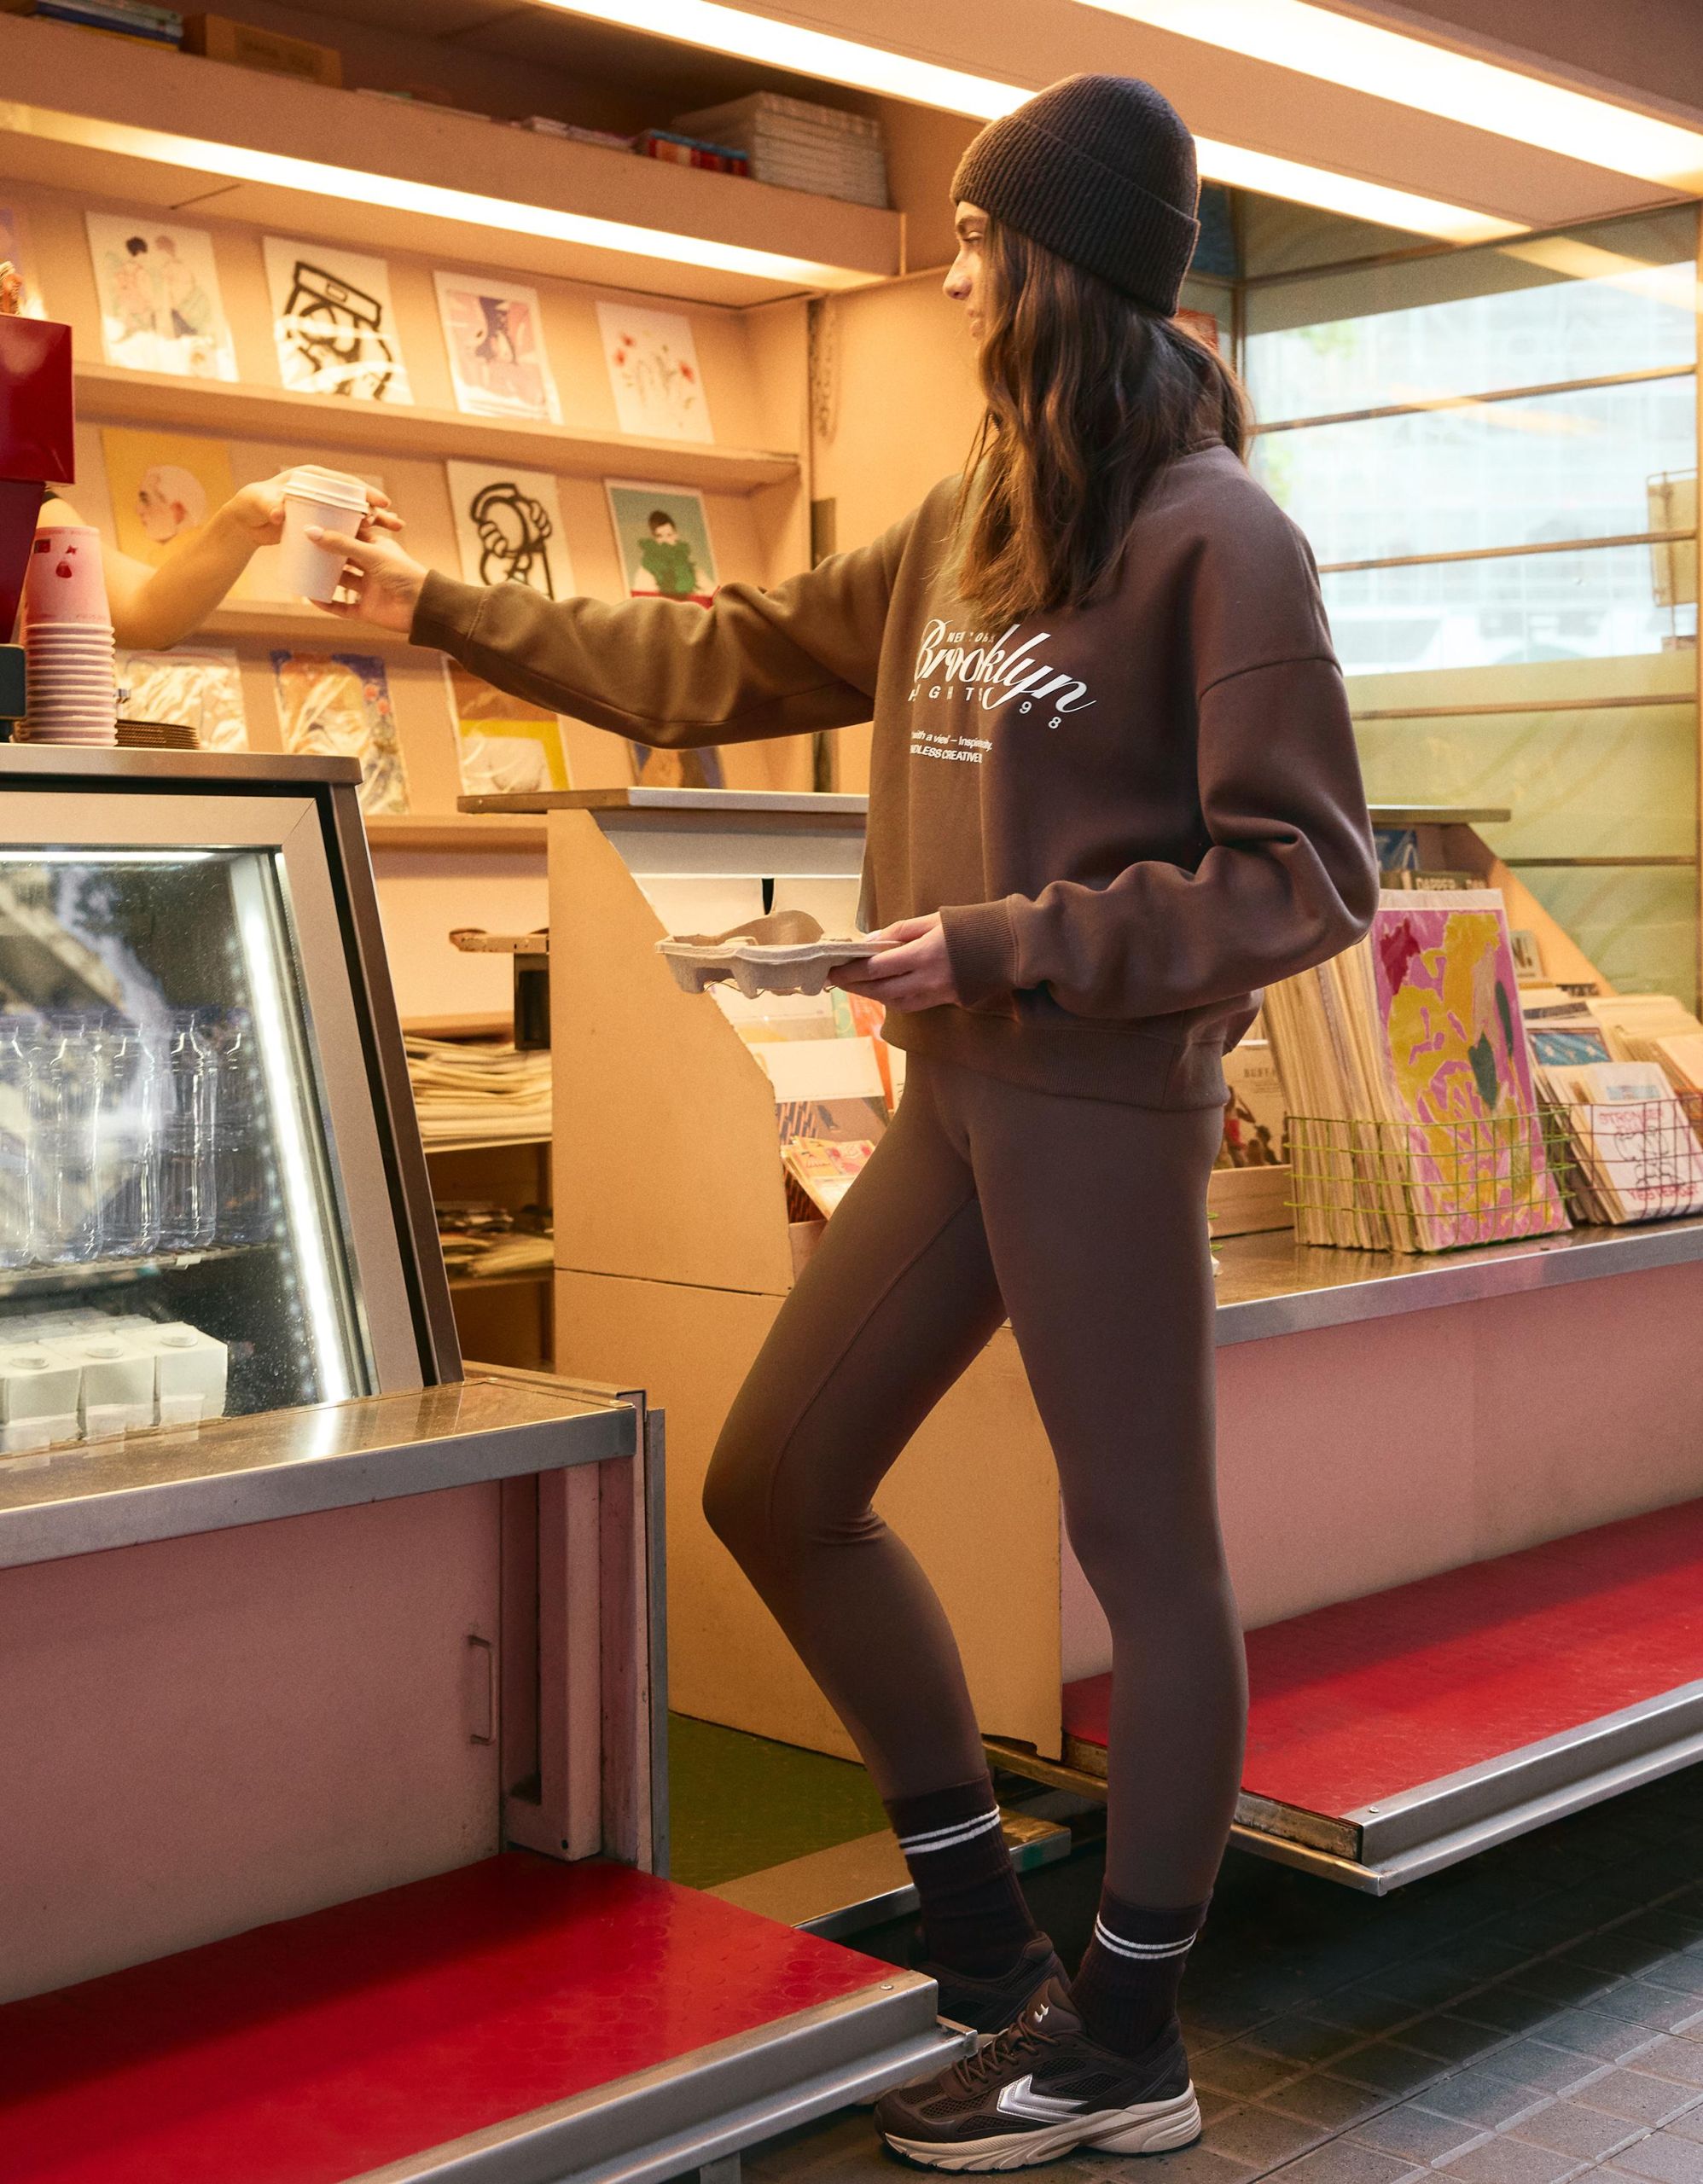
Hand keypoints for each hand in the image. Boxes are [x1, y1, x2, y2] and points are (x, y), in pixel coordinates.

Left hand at [220, 469, 401, 548]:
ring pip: (356, 512)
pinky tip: (380, 541)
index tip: (380, 503)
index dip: (364, 492)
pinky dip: (363, 533)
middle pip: (355, 498)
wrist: (246, 523)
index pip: (343, 482)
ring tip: (398, 528)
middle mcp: (321, 490)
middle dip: (377, 508)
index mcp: (311, 478)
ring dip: (378, 520)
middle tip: (393, 521)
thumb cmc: (251, 507)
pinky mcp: (322, 523)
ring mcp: (323, 507)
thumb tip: (279, 512)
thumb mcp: (258, 503)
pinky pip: (347, 526)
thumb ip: (267, 505)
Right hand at [306, 526, 430, 632]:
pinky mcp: (367, 610)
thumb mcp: (371, 553)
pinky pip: (343, 607)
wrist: (422, 607)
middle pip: (343, 559)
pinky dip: (328, 604)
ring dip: (324, 578)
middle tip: (301, 547)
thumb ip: (341, 544)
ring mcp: (369, 589)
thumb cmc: (403, 573)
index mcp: (377, 549)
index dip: (334, 530)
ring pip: (342, 582)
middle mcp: (372, 568)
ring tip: (302, 570)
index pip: (351, 535)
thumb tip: (310, 532)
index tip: (311, 524)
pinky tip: (311, 597)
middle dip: (325, 554)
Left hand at [832, 914, 960, 1010]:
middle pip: (880, 990)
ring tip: (855, 986)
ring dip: (871, 995)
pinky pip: (911, 1005)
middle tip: (835, 980)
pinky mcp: (946, 1001)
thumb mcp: (932, 920)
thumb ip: (898, 932)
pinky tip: (882, 991)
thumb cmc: (970, 926)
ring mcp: (937, 994)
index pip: (876, 968)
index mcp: (923, 955)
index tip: (832, 968)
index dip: (850, 971)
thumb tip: (869, 942)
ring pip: (894, 1002)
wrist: (1010, 946)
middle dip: (855, 986)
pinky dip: (892, 999)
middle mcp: (927, 979)